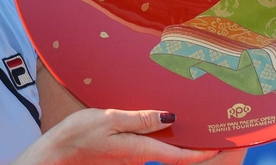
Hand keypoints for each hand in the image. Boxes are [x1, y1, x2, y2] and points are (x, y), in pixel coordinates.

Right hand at [13, 108, 218, 164]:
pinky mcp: (120, 156)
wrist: (53, 156)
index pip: (178, 155)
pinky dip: (158, 137)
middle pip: (172, 153)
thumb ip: (139, 119)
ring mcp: (129, 159)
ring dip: (175, 139)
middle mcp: (138, 158)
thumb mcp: (108, 120)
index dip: (202, 153)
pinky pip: (146, 146)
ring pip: (159, 148)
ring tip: (191, 122)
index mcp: (138, 150)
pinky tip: (159, 124)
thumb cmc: (77, 136)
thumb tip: (170, 116)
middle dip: (194, 146)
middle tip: (212, 131)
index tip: (222, 146)